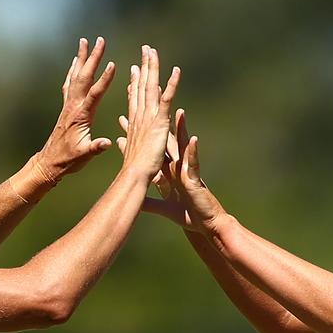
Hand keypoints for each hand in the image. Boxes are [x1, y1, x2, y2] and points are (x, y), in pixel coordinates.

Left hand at [36, 37, 117, 180]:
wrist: (49, 162)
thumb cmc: (68, 160)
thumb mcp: (84, 156)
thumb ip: (95, 147)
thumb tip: (107, 143)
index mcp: (81, 115)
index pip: (95, 93)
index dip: (105, 79)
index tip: (113, 64)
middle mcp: (73, 106)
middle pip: (84, 77)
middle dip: (93, 58)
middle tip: (100, 40)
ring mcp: (68, 105)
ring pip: (76, 76)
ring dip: (81, 58)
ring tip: (85, 41)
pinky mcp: (66, 107)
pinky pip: (69, 83)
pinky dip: (73, 70)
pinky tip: (76, 62)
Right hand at [117, 45, 180, 181]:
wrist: (135, 174)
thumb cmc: (132, 169)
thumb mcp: (128, 151)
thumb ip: (124, 143)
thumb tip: (118, 141)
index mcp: (134, 122)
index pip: (135, 98)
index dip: (135, 82)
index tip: (134, 68)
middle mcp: (140, 115)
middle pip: (141, 86)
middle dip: (143, 67)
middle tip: (145, 50)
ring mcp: (149, 116)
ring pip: (151, 86)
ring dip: (152, 67)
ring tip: (152, 50)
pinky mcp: (159, 120)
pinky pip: (166, 97)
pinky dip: (172, 83)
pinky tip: (176, 70)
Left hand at [119, 106, 223, 231]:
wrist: (206, 225)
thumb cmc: (188, 215)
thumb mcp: (163, 208)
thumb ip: (149, 203)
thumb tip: (135, 202)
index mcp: (169, 172)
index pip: (152, 151)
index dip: (139, 138)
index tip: (126, 122)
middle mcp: (178, 168)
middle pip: (166, 142)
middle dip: (158, 125)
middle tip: (151, 107)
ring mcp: (188, 172)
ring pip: (184, 147)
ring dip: (182, 130)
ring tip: (179, 111)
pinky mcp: (196, 179)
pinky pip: (195, 163)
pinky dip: (194, 152)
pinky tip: (194, 139)